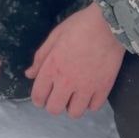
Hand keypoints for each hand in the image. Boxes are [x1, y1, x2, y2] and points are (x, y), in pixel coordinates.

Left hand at [25, 2, 124, 117]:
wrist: (109, 25)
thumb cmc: (80, 26)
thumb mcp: (55, 36)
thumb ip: (41, 57)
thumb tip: (30, 74)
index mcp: (52, 68)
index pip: (38, 97)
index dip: (38, 99)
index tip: (42, 96)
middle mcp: (67, 82)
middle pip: (54, 109)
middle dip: (53, 104)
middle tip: (59, 95)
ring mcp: (86, 87)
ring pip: (75, 113)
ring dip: (72, 106)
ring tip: (75, 95)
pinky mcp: (103, 88)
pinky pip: (94, 107)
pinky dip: (90, 103)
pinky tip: (90, 92)